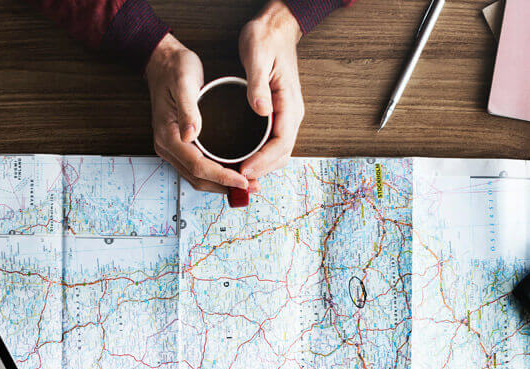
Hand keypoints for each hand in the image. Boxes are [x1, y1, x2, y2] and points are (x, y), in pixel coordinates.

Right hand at [145, 33, 248, 193]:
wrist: (162, 61)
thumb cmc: (174, 69)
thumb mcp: (184, 83)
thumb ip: (188, 110)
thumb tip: (191, 134)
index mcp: (168, 135)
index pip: (198, 166)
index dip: (222, 176)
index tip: (244, 180)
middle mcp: (167, 146)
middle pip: (198, 178)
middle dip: (225, 186)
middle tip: (253, 186)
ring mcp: (172, 147)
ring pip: (197, 177)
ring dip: (221, 184)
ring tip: (247, 184)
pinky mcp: (179, 144)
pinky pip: (197, 167)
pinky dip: (215, 175)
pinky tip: (233, 172)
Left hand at [238, 1, 304, 180]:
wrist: (276, 27)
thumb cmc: (266, 39)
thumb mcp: (258, 57)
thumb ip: (258, 85)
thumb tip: (261, 110)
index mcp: (290, 103)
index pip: (281, 143)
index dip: (263, 161)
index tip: (244, 170)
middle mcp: (292, 113)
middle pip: (282, 154)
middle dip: (262, 170)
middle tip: (237, 180)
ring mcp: (286, 115)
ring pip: (278, 152)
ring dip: (261, 167)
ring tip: (239, 176)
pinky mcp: (278, 113)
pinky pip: (272, 142)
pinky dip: (261, 156)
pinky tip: (244, 160)